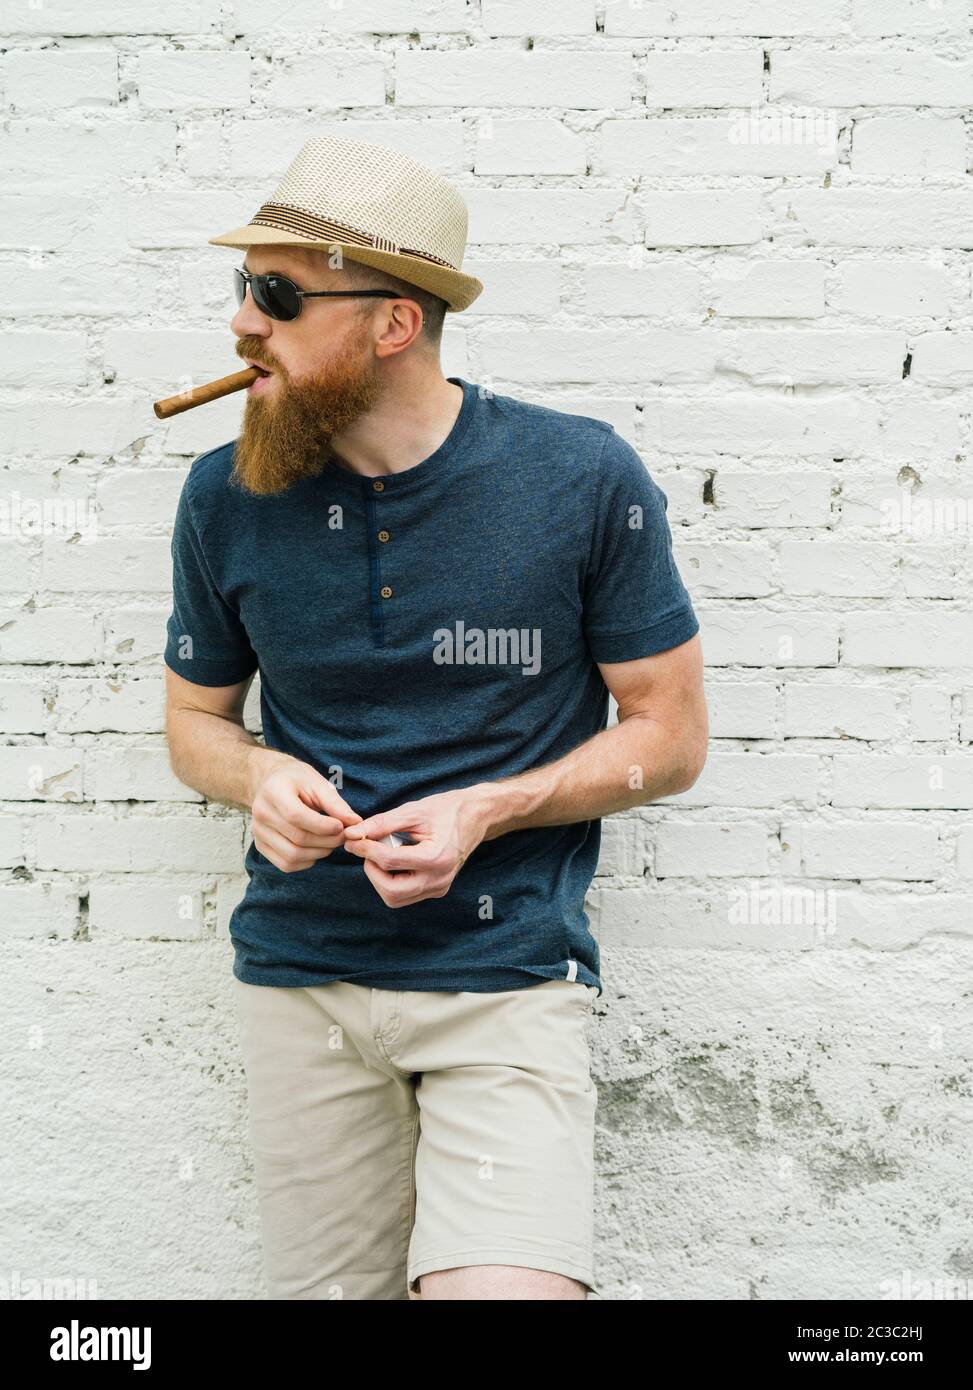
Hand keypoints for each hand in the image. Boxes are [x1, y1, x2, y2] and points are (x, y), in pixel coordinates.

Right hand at [250, 757, 361, 872]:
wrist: (272, 783)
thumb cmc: (298, 781)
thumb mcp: (317, 783)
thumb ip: (335, 804)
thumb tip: (355, 823)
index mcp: (273, 791)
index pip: (296, 816)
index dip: (323, 826)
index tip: (342, 826)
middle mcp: (261, 813)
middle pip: (297, 838)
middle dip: (327, 841)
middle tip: (342, 836)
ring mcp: (258, 832)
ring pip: (292, 855)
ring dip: (319, 853)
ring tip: (331, 842)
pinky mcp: (261, 846)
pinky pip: (286, 864)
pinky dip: (307, 861)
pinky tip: (316, 848)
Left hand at [342, 787, 489, 907]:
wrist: (474, 816)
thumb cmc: (444, 810)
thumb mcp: (412, 811)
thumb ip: (380, 824)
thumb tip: (351, 835)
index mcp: (436, 858)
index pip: (389, 861)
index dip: (365, 849)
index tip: (353, 838)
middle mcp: (439, 879)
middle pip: (390, 891)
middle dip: (372, 871)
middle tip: (369, 850)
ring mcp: (439, 888)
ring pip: (395, 898)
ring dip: (381, 878)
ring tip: (384, 854)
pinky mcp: (436, 890)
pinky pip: (405, 895)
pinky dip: (392, 881)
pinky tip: (395, 860)